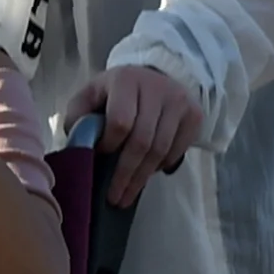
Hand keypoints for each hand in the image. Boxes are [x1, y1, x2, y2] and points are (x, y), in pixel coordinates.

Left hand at [73, 64, 204, 202]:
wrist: (151, 76)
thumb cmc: (112, 93)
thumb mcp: (89, 96)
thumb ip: (79, 118)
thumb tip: (80, 147)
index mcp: (125, 80)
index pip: (121, 121)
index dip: (110, 144)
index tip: (99, 158)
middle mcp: (157, 89)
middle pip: (143, 140)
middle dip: (127, 173)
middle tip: (115, 197)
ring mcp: (180, 102)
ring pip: (162, 149)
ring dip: (143, 176)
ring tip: (128, 194)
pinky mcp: (194, 115)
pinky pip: (179, 150)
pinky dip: (161, 166)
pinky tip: (147, 174)